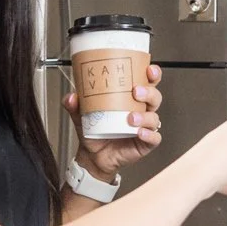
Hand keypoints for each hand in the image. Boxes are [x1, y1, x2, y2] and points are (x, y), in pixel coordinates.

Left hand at [68, 65, 162, 180]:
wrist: (93, 156)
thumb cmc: (94, 131)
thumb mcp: (81, 115)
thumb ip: (75, 105)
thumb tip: (71, 97)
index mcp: (130, 99)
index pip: (147, 82)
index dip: (152, 74)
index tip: (148, 69)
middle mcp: (141, 111)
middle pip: (155, 97)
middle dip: (149, 92)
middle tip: (136, 92)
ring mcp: (145, 127)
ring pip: (154, 117)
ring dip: (145, 116)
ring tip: (131, 118)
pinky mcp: (145, 143)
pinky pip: (154, 138)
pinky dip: (149, 135)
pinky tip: (139, 133)